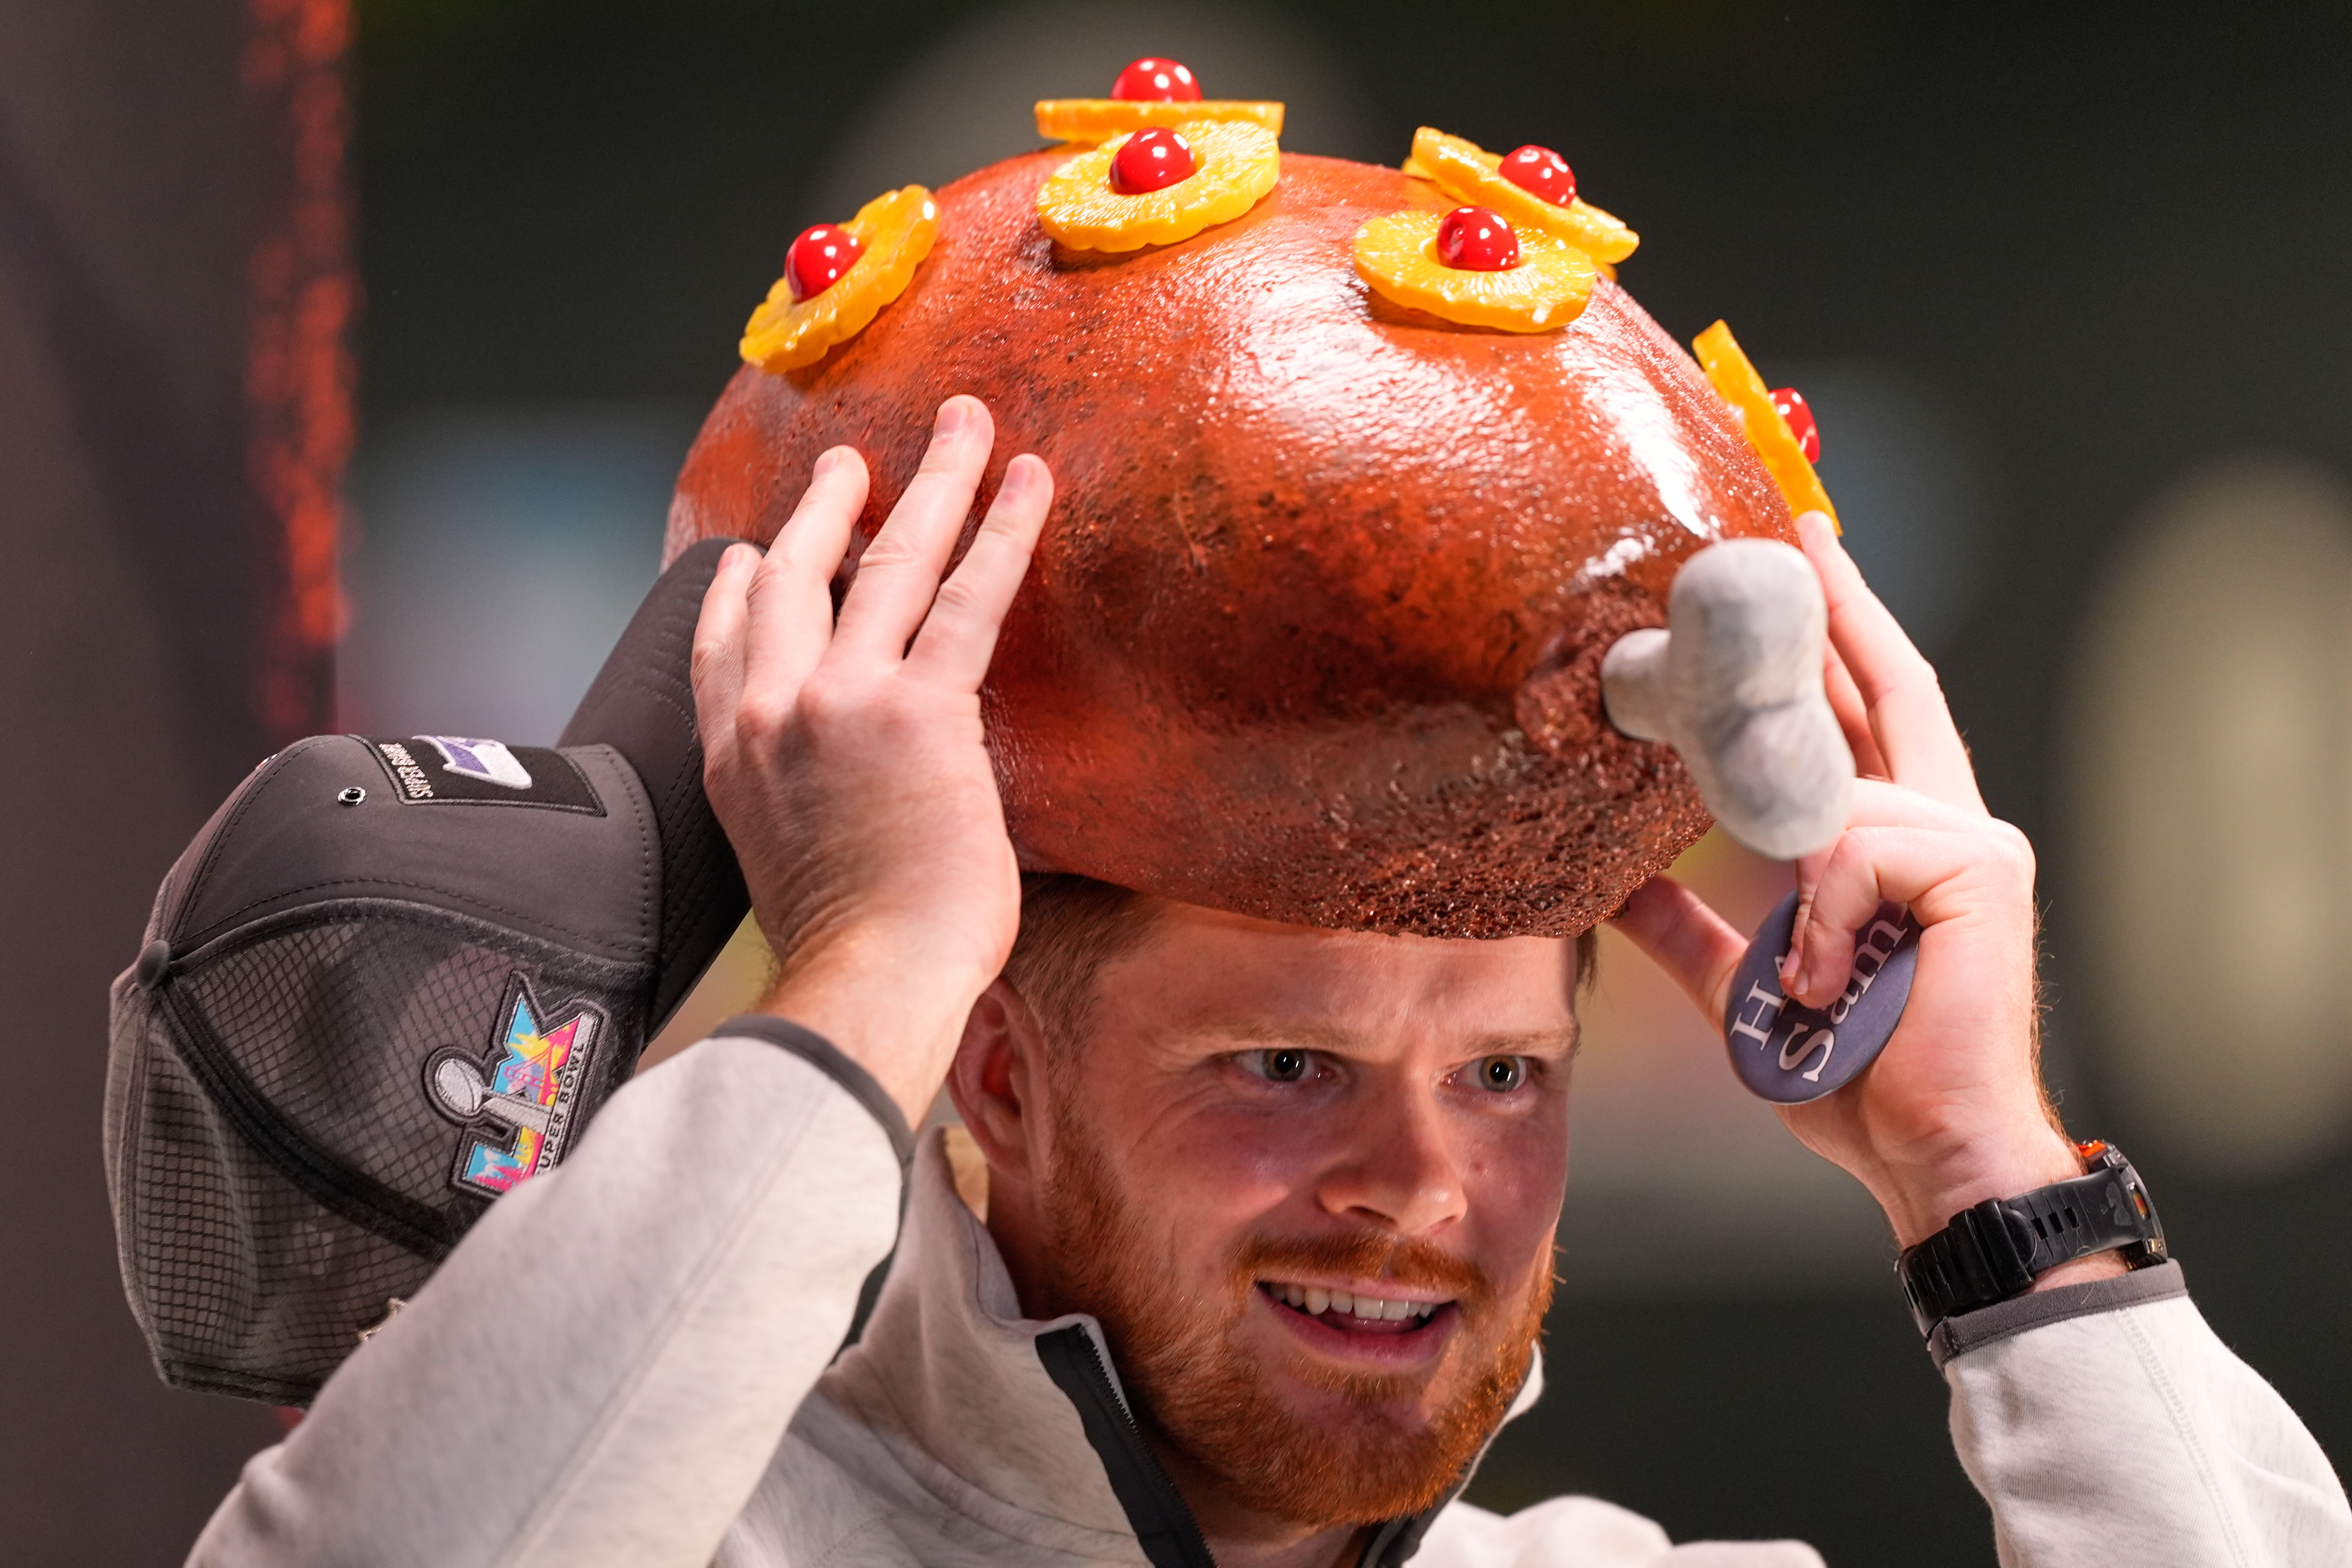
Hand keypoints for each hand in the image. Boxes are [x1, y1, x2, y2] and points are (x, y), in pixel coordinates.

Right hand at [691, 396, 1052, 1124]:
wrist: (868, 983)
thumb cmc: (847, 950)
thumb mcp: (786, 862)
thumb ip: (802, 806)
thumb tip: (846, 804)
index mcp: (735, 759)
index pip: (722, 642)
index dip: (739, 584)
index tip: (756, 548)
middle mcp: (775, 712)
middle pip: (794, 573)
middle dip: (825, 502)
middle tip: (854, 459)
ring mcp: (842, 701)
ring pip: (890, 560)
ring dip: (932, 481)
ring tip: (964, 424)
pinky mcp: (920, 711)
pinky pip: (968, 599)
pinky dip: (1002, 532)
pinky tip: (1029, 483)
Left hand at [1612, 513, 2115, 1277]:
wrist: (1927, 1153)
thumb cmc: (1856, 1076)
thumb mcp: (1746, 987)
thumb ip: (1689, 929)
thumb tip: (1613, 884)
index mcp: (1900, 841)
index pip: (1867, 711)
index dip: (1837, 632)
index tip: (1802, 560)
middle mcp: (1950, 821)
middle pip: (1886, 689)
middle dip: (1840, 606)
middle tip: (1798, 530)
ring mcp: (1974, 839)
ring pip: (1835, 797)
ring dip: (1796, 887)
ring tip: (1809, 985)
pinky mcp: (1979, 867)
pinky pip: (1852, 850)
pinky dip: (1820, 920)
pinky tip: (1833, 983)